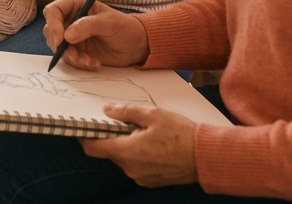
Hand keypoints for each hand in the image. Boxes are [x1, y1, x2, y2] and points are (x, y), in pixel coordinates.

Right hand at [42, 0, 149, 69]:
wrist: (137, 46)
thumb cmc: (125, 27)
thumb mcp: (108, 23)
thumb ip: (87, 26)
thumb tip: (67, 36)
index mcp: (76, 5)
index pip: (53, 11)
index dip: (52, 24)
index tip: (59, 40)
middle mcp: (70, 20)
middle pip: (51, 30)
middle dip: (59, 45)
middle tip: (73, 54)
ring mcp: (72, 36)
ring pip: (58, 47)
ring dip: (71, 57)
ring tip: (89, 60)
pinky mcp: (77, 50)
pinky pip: (69, 59)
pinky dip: (79, 63)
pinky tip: (94, 63)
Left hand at [80, 105, 198, 186]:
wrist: (207, 157)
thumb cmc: (182, 134)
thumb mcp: (153, 115)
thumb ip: (126, 112)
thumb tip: (107, 111)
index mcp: (127, 152)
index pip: (93, 148)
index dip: (85, 136)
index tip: (84, 125)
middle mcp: (130, 168)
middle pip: (109, 152)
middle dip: (111, 137)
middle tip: (122, 121)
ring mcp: (141, 177)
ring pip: (123, 159)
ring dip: (127, 145)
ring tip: (143, 131)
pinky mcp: (151, 181)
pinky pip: (136, 166)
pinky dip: (138, 154)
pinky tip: (152, 144)